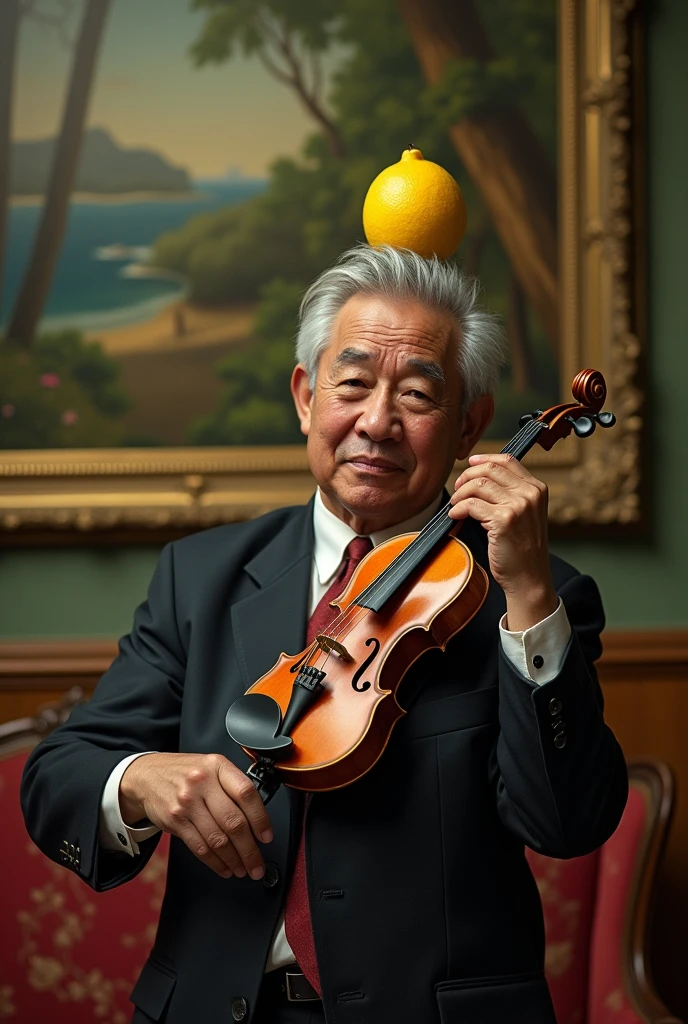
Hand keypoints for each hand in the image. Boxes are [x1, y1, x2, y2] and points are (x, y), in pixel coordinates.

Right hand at [119, 752, 272, 879]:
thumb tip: (258, 817)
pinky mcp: (175, 821)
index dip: (261, 818)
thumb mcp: (211, 766)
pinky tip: (224, 868)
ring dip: (234, 860)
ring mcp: (187, 803)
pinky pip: (200, 847)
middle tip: (257, 864)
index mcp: (217, 766)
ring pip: (218, 839)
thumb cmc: (185, 772)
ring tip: (243, 869)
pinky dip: (215, 863)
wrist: (146, 775)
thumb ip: (233, 785)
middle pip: (233, 822)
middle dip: (250, 850)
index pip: (246, 793)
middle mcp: (202, 783)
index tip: (266, 836)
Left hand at [449, 453, 557, 630]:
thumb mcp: (524, 514)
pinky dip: (458, 509)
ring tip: (456, 505)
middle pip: (490, 469)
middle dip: (467, 475)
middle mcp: (530, 494)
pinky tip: (455, 516)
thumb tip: (479, 475)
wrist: (529, 577)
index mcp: (537, 489)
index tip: (469, 464)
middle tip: (457, 488)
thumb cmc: (522, 549)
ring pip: (478, 484)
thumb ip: (510, 494)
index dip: (484, 459)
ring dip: (460, 494)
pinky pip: (471, 505)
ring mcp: (518, 506)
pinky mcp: (504, 520)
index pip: (508, 460)